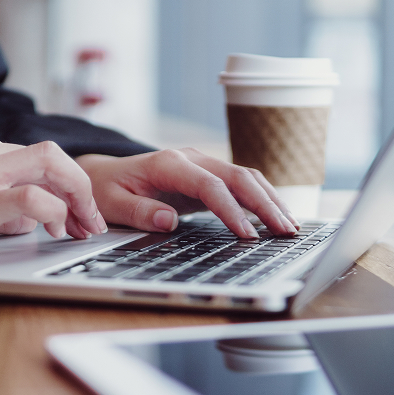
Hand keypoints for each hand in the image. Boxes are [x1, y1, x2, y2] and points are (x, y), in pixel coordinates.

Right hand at [0, 130, 105, 286]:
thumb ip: (6, 202)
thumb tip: (40, 217)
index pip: (42, 157)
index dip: (69, 185)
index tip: (81, 212)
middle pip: (53, 155)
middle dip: (83, 188)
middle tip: (92, 221)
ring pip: (50, 167)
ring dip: (77, 200)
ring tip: (81, 228)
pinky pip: (33, 198)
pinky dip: (54, 213)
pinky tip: (53, 230)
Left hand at [76, 149, 298, 238]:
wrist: (102, 174)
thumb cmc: (105, 189)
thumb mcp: (111, 203)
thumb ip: (138, 212)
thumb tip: (168, 220)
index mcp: (168, 163)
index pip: (209, 184)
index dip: (231, 209)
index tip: (247, 235)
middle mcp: (190, 159)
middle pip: (239, 176)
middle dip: (266, 203)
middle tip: (286, 231)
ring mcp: (202, 165)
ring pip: (246, 177)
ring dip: (271, 200)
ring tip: (291, 226)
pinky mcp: (207, 177)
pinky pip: (241, 185)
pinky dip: (262, 199)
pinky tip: (278, 217)